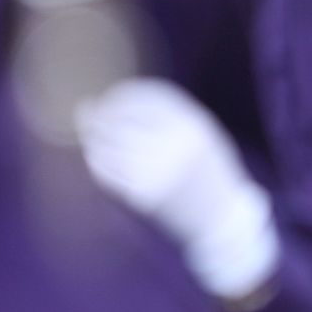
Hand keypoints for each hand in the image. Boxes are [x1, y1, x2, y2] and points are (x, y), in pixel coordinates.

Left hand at [76, 77, 278, 299]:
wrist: (221, 216)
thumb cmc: (208, 168)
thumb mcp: (201, 131)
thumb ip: (164, 113)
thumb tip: (109, 101)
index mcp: (192, 126)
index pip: (142, 98)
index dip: (119, 95)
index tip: (109, 99)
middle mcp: (174, 147)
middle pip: (119, 120)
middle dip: (99, 115)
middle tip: (90, 115)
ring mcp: (156, 173)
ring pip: (106, 146)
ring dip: (92, 137)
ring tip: (92, 135)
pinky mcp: (142, 195)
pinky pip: (105, 172)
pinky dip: (95, 160)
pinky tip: (97, 156)